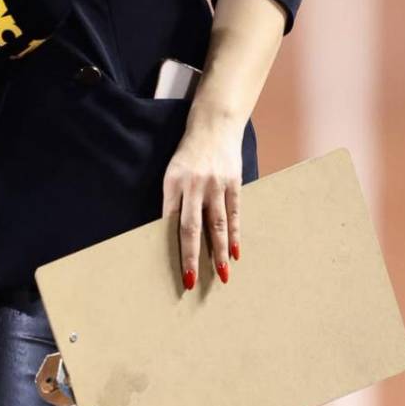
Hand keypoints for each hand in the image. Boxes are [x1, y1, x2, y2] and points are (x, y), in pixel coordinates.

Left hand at [161, 103, 243, 289]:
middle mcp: (193, 185)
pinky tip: (236, 254)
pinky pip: (234, 214)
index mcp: (172, 183)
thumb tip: (169, 233)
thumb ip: (172, 200)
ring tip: (221, 275)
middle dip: (191, 256)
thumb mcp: (173, 172)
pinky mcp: (233, 183)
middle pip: (191, 228)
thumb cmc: (189, 153)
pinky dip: (234, 235)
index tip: (169, 265)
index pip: (169, 221)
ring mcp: (215, 184)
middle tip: (191, 281)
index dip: (169, 245)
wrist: (214, 124)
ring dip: (219, 252)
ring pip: (216, 225)